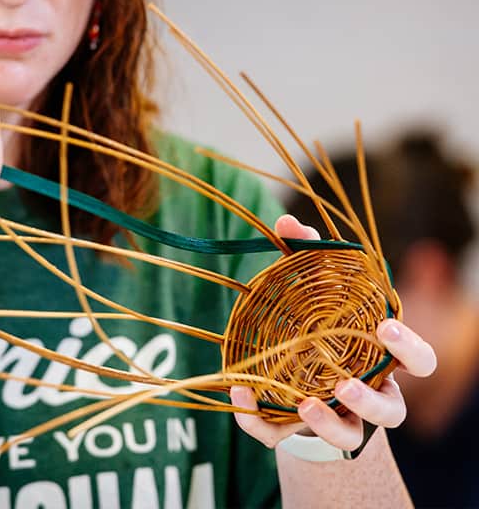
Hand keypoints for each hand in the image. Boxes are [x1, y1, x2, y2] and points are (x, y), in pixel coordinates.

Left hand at [230, 214, 436, 450]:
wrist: (301, 371)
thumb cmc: (321, 325)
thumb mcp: (317, 289)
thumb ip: (308, 256)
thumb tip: (286, 223)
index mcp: (382, 358)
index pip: (419, 363)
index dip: (411, 350)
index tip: (386, 328)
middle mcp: (369, 393)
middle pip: (391, 411)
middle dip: (372, 400)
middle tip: (346, 383)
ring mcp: (338, 418)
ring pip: (349, 436)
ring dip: (331, 423)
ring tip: (307, 403)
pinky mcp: (296, 430)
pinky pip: (280, 436)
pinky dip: (259, 422)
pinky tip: (240, 396)